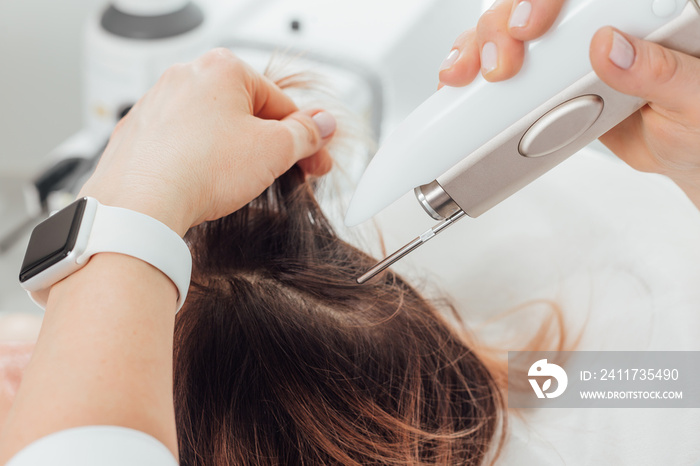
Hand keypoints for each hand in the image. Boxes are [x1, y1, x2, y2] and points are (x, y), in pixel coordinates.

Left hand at [80, 48, 336, 235]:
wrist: (140, 204)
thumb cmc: (200, 169)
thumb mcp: (274, 151)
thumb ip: (304, 134)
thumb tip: (321, 125)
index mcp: (222, 69)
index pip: (281, 103)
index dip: (305, 137)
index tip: (314, 161)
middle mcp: (185, 78)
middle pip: (247, 113)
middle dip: (270, 145)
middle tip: (286, 173)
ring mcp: (157, 105)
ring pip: (213, 129)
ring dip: (235, 154)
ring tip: (240, 184)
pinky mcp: (139, 135)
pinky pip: (183, 145)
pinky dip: (200, 162)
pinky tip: (206, 184)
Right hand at [438, 0, 699, 206]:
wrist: (683, 158)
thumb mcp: (695, 102)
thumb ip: (660, 71)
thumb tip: (610, 46)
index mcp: (646, 12)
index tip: (531, 25)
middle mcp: (604, 19)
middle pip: (539, 4)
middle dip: (505, 26)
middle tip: (500, 66)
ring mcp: (574, 48)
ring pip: (514, 27)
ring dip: (482, 45)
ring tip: (468, 73)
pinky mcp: (555, 75)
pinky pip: (513, 63)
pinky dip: (481, 73)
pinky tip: (465, 83)